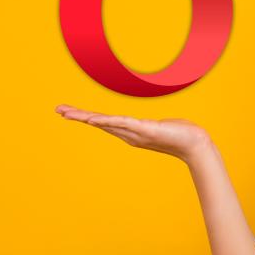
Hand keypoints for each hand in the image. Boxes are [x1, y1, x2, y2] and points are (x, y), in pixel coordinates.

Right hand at [55, 104, 211, 162]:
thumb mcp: (162, 128)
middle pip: (99, 123)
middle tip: (58, 110)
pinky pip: (122, 123)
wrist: (196, 145)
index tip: (68, 112)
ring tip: (68, 113)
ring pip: (106, 123)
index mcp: (131, 131)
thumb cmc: (182, 135)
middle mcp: (130, 134)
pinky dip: (107, 121)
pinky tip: (93, 119)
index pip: (104, 122)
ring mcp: (136, 133)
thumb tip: (152, 126)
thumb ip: (153, 126)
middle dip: (78, 116)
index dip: (86, 116)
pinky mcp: (145, 129)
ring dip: (86, 117)